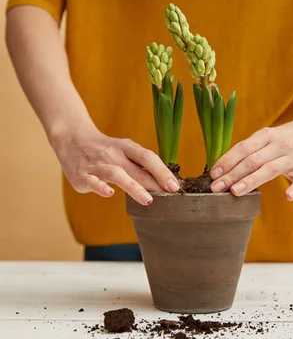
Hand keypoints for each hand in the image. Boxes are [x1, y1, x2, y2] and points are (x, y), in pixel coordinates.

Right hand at [51, 126, 179, 204]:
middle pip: (137, 168)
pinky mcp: (82, 175)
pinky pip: (92, 180)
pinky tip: (109, 194)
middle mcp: (113, 154)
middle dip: (154, 182)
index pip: (148, 158)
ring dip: (133, 186)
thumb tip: (166, 184)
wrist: (71, 138)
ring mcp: (97, 164)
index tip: (175, 186)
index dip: (162, 171)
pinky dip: (100, 187)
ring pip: (117, 174)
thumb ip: (141, 167)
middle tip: (170, 196)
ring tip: (147, 200)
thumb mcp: (124, 151)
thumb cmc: (106, 150)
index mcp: (126, 148)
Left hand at [210, 119, 292, 200]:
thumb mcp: (267, 136)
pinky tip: (287, 196)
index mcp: (266, 136)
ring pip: (270, 169)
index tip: (213, 173)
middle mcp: (279, 145)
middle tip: (216, 188)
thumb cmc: (285, 137)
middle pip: (253, 160)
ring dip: (252, 181)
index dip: (227, 160)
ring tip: (235, 192)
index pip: (243, 148)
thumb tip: (223, 167)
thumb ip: (249, 149)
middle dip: (232, 175)